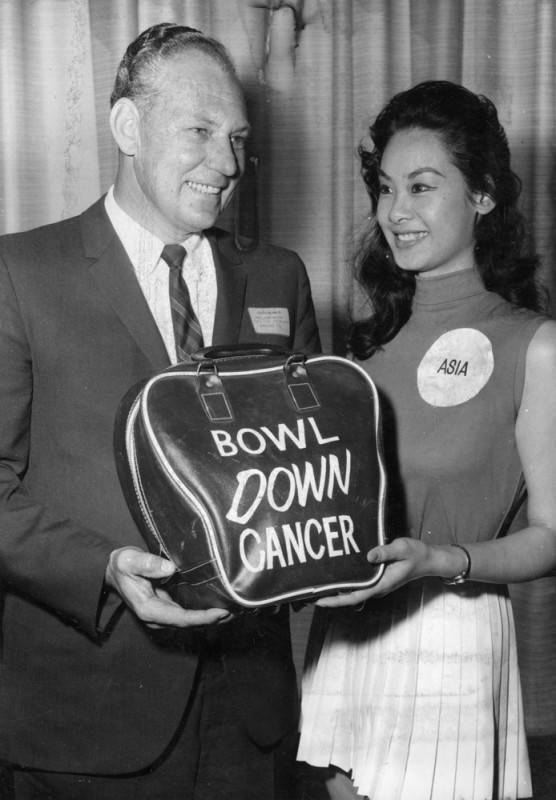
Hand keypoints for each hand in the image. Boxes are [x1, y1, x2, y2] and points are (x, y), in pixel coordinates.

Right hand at [105, 547, 229, 627]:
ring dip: (211, 618)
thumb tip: (170, 568)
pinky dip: (204, 612)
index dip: (201, 617)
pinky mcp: (169, 608)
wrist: (115, 571)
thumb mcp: (129, 560)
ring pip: (191, 621)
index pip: (180, 618)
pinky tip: (220, 606)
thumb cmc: (123, 565)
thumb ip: (147, 564)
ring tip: (235, 612)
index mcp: (149, 609)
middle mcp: (158, 617)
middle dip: (212, 620)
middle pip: (190, 623)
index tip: (220, 612)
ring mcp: (164, 614)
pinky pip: (189, 614)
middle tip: (236, 612)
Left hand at [316, 537, 429, 607]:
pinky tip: (335, 575)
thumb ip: (385, 552)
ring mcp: (376, 585)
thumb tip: (368, 556)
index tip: (318, 600)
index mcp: (381, 584)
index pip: (354, 597)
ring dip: (336, 590)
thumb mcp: (402, 548)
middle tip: (308, 592)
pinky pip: (357, 584)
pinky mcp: (376, 579)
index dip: (335, 600)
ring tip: (316, 584)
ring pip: (352, 592)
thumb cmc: (416, 553)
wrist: (428, 559)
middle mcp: (376, 588)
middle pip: (349, 597)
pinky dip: (345, 583)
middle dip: (329, 597)